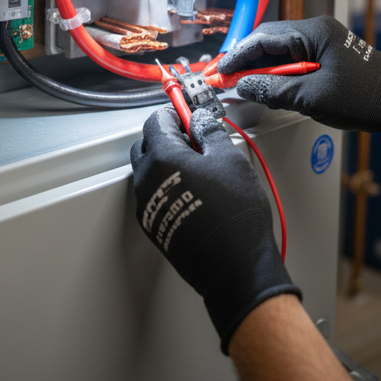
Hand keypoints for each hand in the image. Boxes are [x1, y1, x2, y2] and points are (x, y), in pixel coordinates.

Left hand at [130, 107, 299, 353]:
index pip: (156, 122)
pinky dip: (165, 184)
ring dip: (165, 161)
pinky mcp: (152, 223)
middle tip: (194, 139)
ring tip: (197, 167)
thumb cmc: (234, 216)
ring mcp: (146, 203)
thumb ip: (210, 133)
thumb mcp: (230, 161)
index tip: (188, 113)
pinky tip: (192, 191)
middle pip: (146, 144)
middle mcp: (146, 179)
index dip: (174, 113)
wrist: (233, 267)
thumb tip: (201, 119)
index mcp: (162, 158)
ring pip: (147, 170)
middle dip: (166, 136)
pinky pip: (151, 193)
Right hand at [218, 15, 380, 141]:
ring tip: (241, 84)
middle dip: (244, 60)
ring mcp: (322, 42)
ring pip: (278, 50)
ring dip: (259, 68)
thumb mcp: (311, 97)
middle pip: (268, 41)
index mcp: (314, 32)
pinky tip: (265, 85)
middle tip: (225, 78)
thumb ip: (272, 90)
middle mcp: (317, 31)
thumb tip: (243, 87)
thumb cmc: (366, 99)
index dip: (237, 56)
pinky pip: (291, 59)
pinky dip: (275, 72)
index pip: (263, 38)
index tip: (220, 71)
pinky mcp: (325, 54)